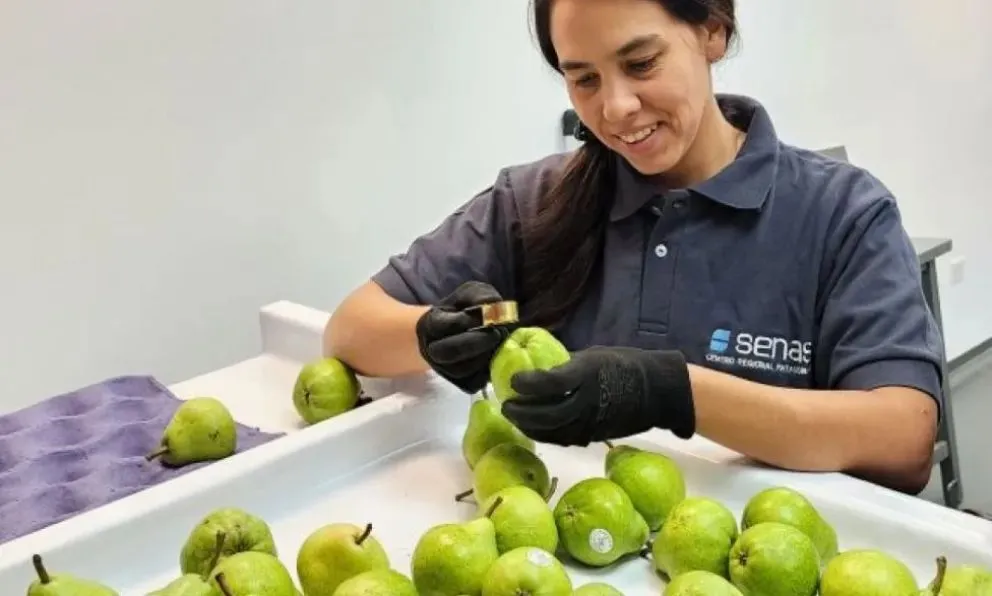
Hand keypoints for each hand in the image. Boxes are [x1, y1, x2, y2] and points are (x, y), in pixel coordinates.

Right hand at [416, 281, 514, 392]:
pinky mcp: (461, 384)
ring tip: (499, 343)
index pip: (448, 325)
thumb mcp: (470, 294)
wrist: (459, 333)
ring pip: (464, 370)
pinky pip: (475, 381)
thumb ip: (480, 295)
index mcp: (430, 325)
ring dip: (486, 356)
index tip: (490, 316)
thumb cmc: (465, 310)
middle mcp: (431, 350)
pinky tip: (496, 356)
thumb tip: (494, 306)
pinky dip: (489, 370)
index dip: (471, 320)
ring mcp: (444, 370)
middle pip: (450, 352)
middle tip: (498, 333)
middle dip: (478, 342)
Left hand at [500, 346, 695, 445]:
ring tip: (515, 418)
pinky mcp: (594, 436)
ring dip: (529, 427)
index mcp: (587, 373)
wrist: (657, 391)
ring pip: (552, 431)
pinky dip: (545, 435)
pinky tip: (535, 429)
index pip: (550, 383)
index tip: (513, 381)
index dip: (527, 383)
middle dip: (521, 412)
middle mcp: (587, 400)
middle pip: (546, 413)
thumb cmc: (624, 365)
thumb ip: (566, 364)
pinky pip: (564, 439)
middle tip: (507, 405)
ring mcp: (592, 422)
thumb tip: (539, 365)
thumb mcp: (594, 355)